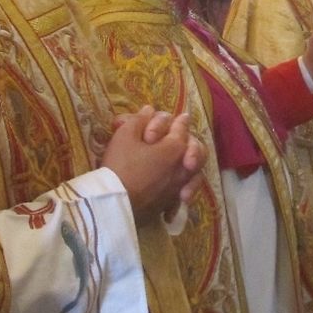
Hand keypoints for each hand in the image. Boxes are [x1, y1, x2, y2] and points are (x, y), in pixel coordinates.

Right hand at [105, 106, 206, 223]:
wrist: (115, 203)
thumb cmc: (120, 164)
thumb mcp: (125, 135)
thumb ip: (139, 119)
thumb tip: (149, 110)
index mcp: (175, 148)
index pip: (181, 128)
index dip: (178, 121)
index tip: (182, 117)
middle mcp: (183, 167)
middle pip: (198, 151)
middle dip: (192, 143)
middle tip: (185, 140)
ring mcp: (179, 186)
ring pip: (195, 173)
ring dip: (192, 166)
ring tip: (187, 164)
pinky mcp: (171, 203)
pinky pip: (183, 193)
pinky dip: (183, 190)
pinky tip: (178, 193)